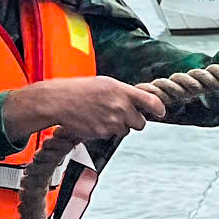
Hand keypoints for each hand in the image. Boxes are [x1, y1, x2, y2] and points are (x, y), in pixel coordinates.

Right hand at [1, 77, 164, 141]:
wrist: (57, 101)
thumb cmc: (79, 89)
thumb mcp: (105, 83)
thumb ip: (123, 92)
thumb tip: (138, 101)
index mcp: (122, 90)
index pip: (151, 101)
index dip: (158, 108)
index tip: (160, 111)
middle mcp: (120, 106)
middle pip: (140, 123)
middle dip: (133, 121)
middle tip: (121, 114)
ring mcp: (111, 121)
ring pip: (125, 130)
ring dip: (118, 126)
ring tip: (101, 115)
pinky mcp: (102, 133)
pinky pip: (110, 135)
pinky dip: (104, 131)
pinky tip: (93, 120)